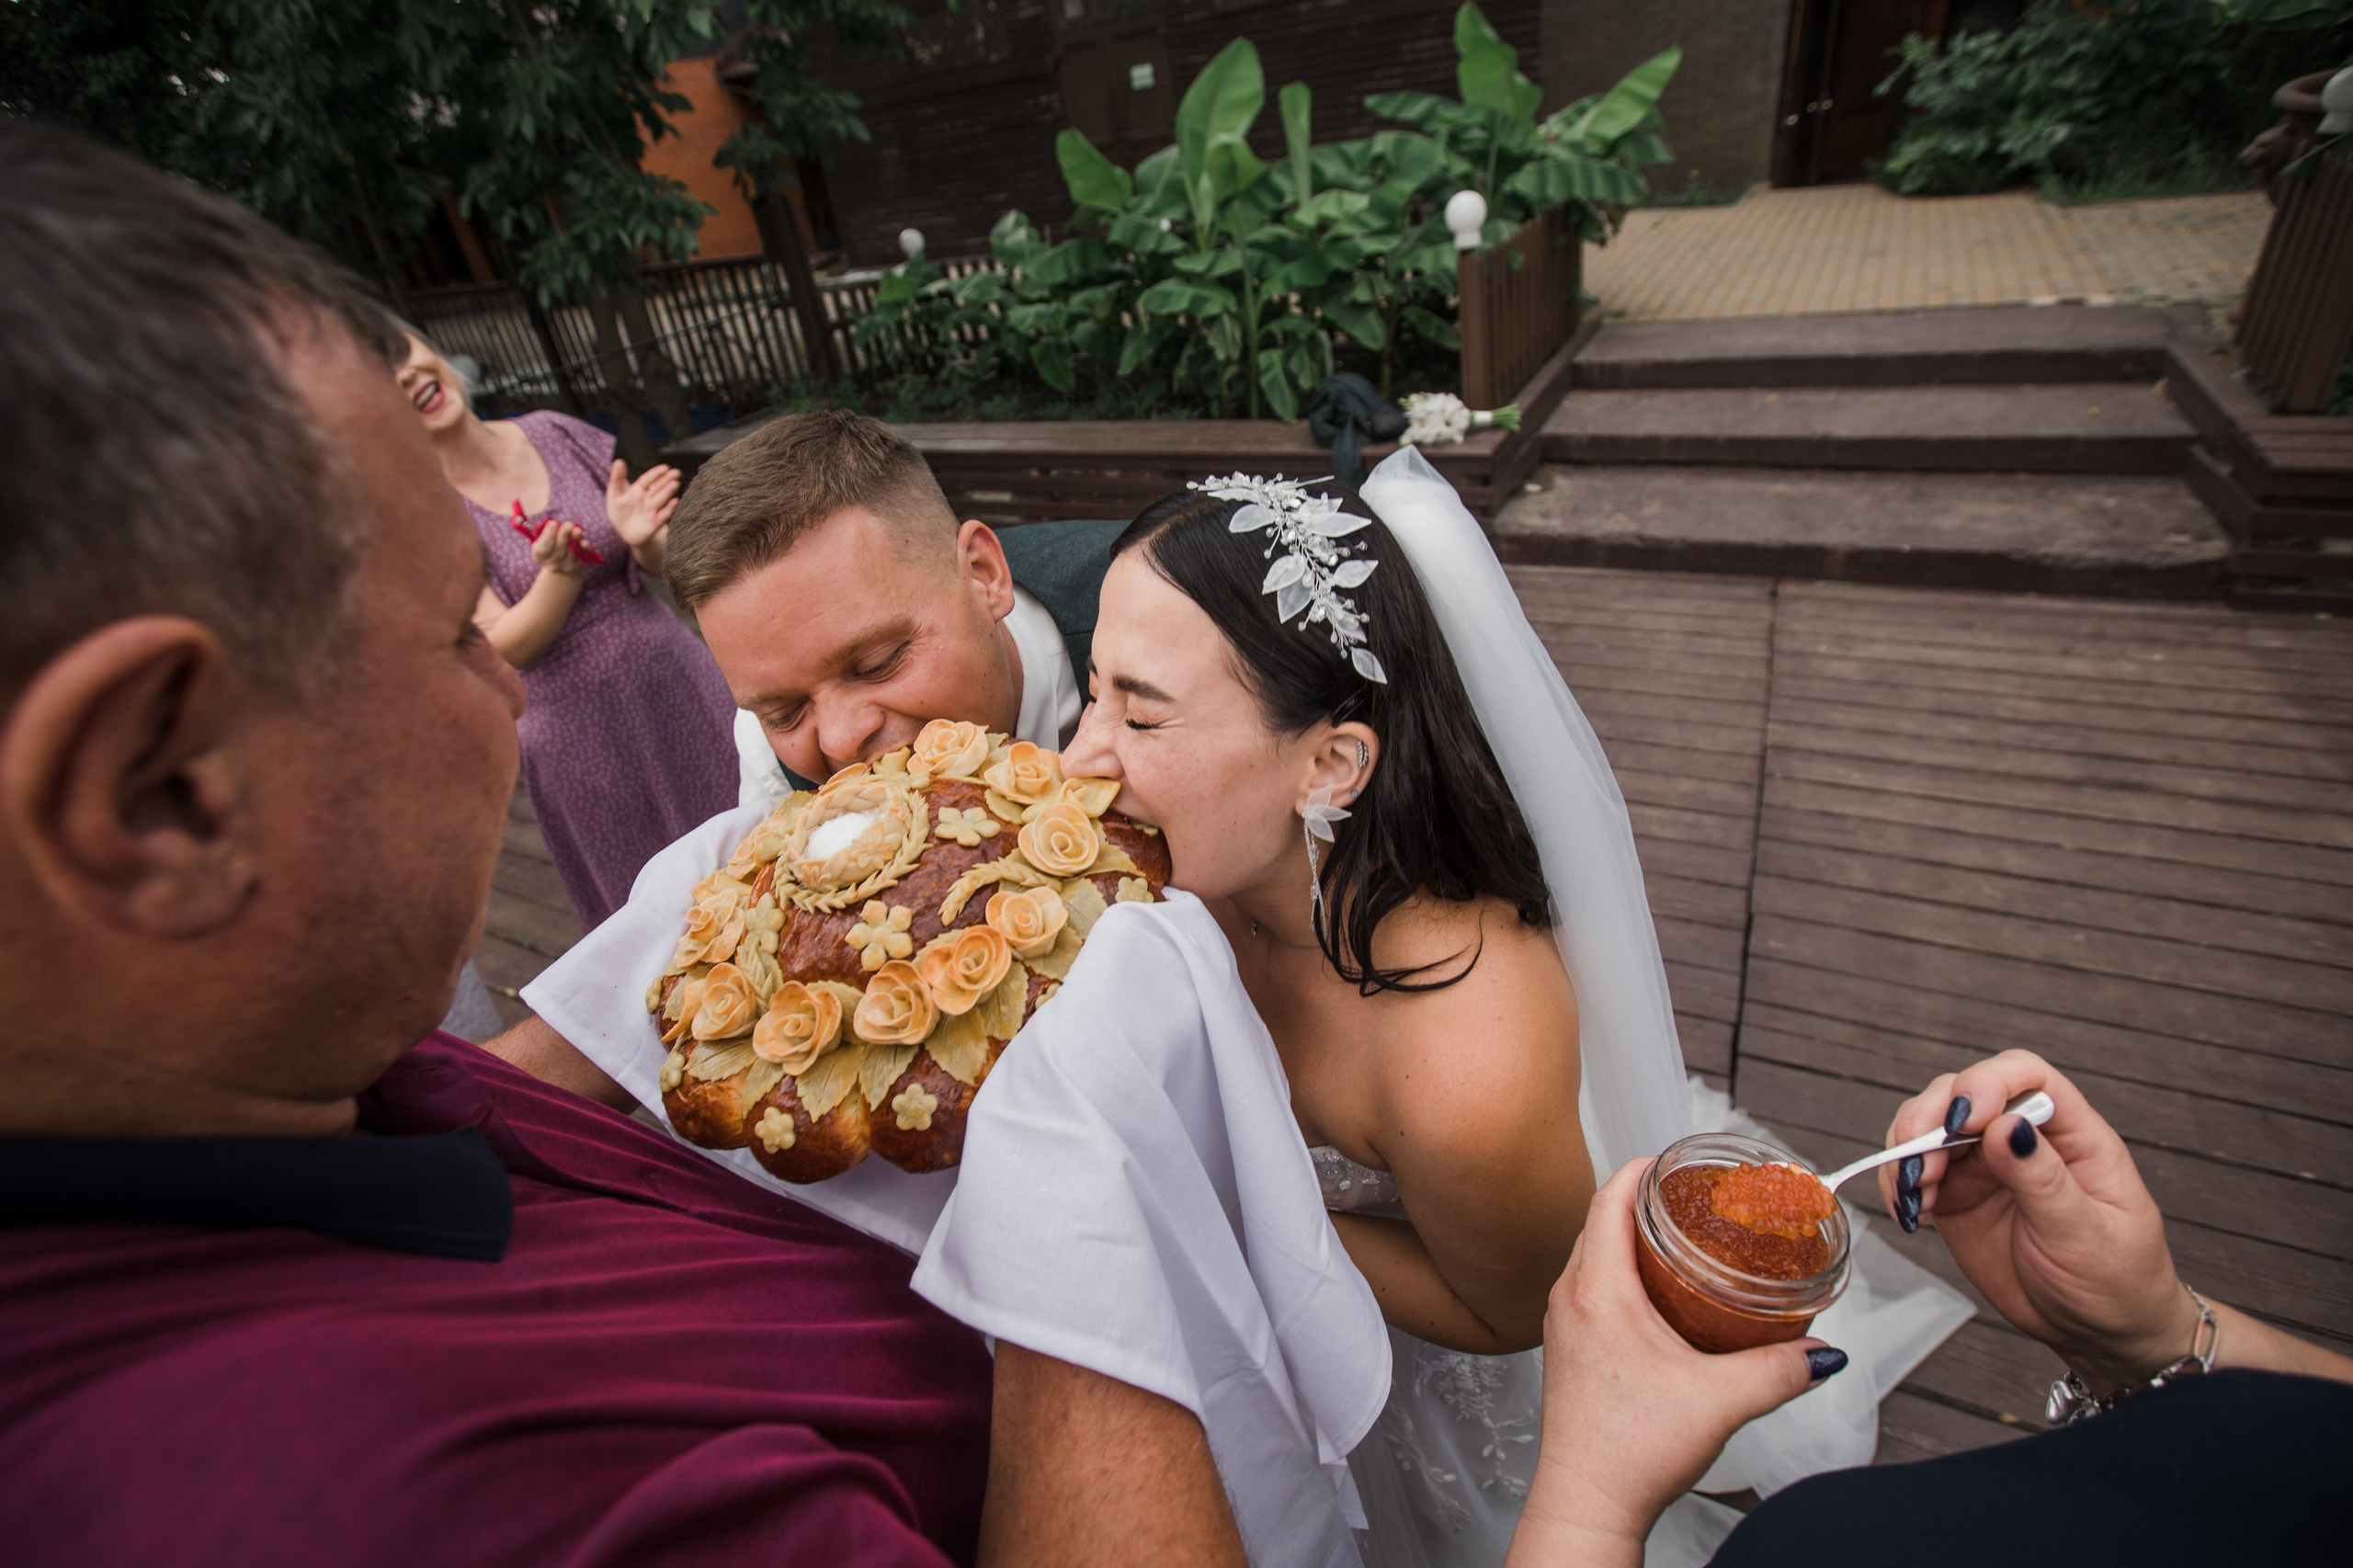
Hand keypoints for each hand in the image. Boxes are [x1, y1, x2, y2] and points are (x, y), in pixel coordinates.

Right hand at [533, 520, 589, 578]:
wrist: (564, 565)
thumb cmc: (552, 545)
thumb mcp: (544, 538)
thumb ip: (546, 531)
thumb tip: (553, 522)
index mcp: (540, 556)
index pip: (542, 549)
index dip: (548, 537)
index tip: (553, 523)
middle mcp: (553, 564)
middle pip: (558, 551)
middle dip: (563, 536)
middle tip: (568, 524)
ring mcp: (568, 566)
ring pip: (572, 553)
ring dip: (575, 540)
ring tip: (577, 530)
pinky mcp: (581, 565)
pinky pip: (584, 557)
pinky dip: (585, 549)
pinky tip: (585, 542)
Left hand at [606, 458, 679, 547]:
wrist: (624, 533)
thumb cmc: (619, 513)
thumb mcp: (613, 494)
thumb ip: (617, 478)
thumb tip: (618, 461)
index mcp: (638, 490)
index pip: (648, 479)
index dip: (656, 473)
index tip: (665, 467)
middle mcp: (647, 499)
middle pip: (658, 487)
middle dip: (667, 479)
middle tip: (676, 472)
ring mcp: (652, 510)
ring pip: (661, 498)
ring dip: (668, 491)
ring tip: (675, 483)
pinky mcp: (655, 522)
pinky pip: (663, 514)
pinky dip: (669, 508)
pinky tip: (675, 501)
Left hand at [1504, 1161, 1835, 1567]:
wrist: (1586, 1504)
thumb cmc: (1628, 1453)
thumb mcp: (1721, 1401)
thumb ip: (1779, 1370)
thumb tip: (1823, 1352)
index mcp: (1596, 1289)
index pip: (1608, 1197)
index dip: (1644, 1168)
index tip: (1679, 1158)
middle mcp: (1570, 1297)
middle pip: (1602, 1219)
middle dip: (1649, 1199)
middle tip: (1697, 1195)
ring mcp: (1565, 1323)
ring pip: (1597, 1253)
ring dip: (1635, 1236)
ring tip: (1686, 1236)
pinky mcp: (1571, 1348)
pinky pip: (1593, 1285)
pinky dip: (1625, 1270)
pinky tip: (1663, 1291)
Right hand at [1876, 1050, 2196, 1390]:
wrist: (2098, 1333)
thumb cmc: (2116, 1281)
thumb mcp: (2087, 1234)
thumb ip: (2043, 1179)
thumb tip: (2005, 1125)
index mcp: (2073, 1136)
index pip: (2026, 1076)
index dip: (1987, 1083)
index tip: (1961, 1119)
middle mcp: (2024, 1139)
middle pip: (1963, 1092)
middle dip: (1930, 1119)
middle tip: (1920, 1167)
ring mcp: (1987, 1166)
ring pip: (1930, 1125)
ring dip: (1907, 1151)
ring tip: (1914, 1196)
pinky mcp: (1958, 1196)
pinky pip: (1914, 1170)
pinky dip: (1898, 1184)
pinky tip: (1911, 1213)